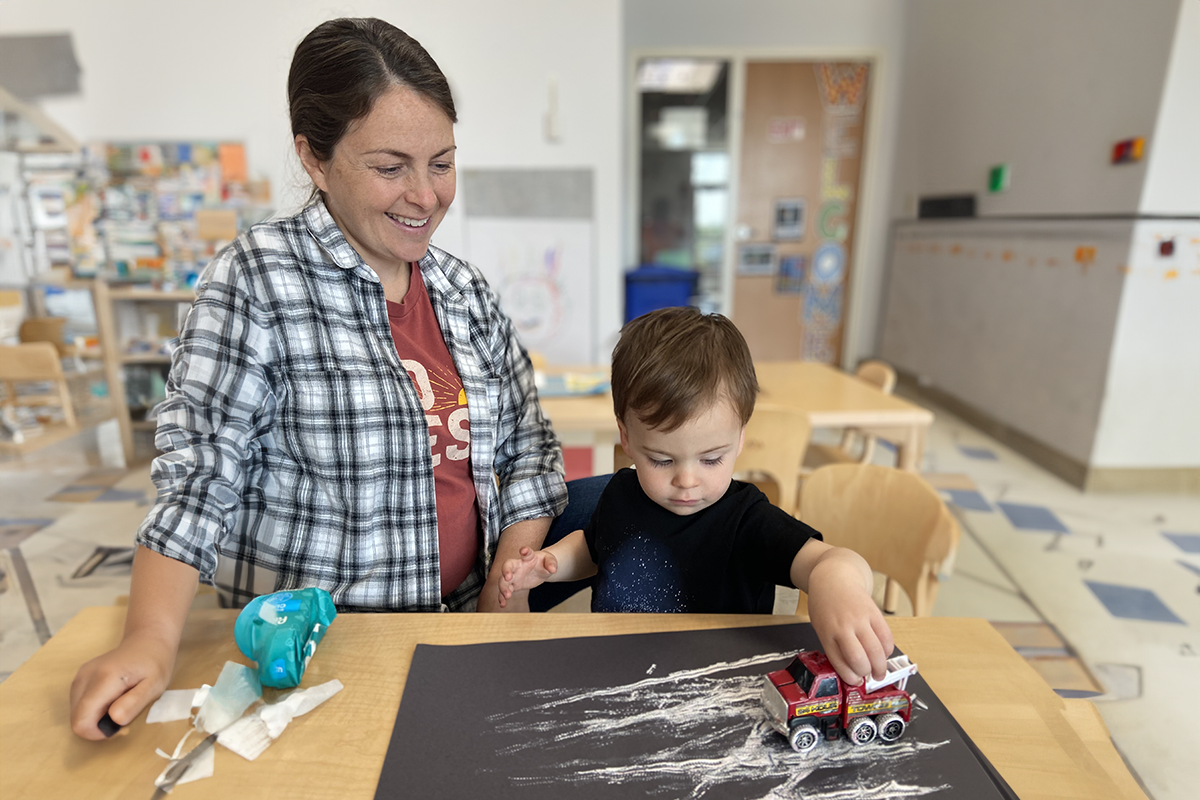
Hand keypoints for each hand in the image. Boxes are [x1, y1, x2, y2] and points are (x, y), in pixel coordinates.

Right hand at [69, 632, 175, 739]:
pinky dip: (94, 708)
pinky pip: (79, 704)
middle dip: (98, 725)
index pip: (81, 721)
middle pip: (76, 719)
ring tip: (120, 702)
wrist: (147, 641)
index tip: (120, 726)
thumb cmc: (155, 663)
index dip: (97, 733)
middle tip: (124, 712)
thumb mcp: (155, 686)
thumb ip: (134, 703)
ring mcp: (80, 676)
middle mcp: (85, 676)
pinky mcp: (79, 678)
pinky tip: (112, 697)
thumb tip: (114, 719)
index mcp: (104, 679)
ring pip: (76, 712)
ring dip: (96, 716)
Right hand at [497, 546, 557, 608]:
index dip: (525, 551)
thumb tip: (553, 569)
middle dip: (506, 570)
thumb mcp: (550, 561)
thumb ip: (551, 563)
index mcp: (529, 557)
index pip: (526, 552)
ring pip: (504, 580)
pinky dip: (502, 597)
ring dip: (503, 587)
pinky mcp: (513, 585)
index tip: (524, 550)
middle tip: (507, 577)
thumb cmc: (544, 562)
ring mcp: (514, 575)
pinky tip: (503, 604)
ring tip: (507, 595)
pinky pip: (505, 590)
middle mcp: (518, 565)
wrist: (540, 569)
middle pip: (508, 565)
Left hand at [805, 560, 893, 686]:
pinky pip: (886, 636)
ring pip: (876, 650)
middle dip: (868, 673)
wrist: (834, 579)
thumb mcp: (822, 627)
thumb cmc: (825, 606)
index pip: (840, 662)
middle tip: (870, 676)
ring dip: (881, 666)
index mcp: (827, 634)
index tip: (856, 681)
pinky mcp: (874, 612)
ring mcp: (860, 619)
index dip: (851, 677)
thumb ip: (834, 646)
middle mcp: (843, 627)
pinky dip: (888, 649)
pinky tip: (884, 652)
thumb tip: (853, 670)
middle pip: (859, 659)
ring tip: (880, 671)